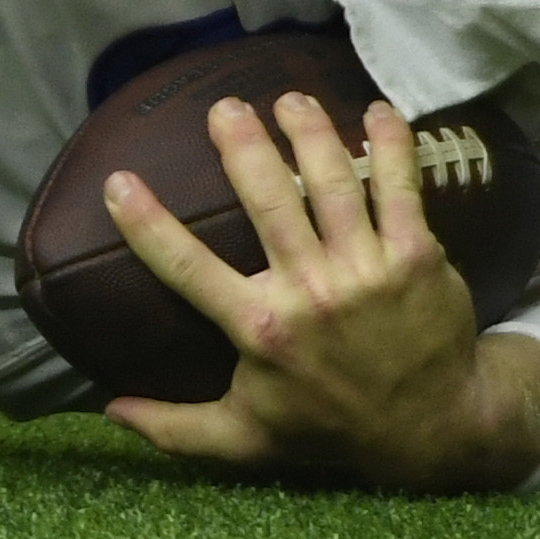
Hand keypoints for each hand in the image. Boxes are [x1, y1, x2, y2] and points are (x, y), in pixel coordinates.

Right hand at [101, 94, 539, 488]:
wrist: (430, 426)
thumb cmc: (329, 427)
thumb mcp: (244, 439)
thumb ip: (175, 427)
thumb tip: (109, 411)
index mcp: (260, 330)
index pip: (189, 269)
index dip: (148, 225)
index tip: (118, 181)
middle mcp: (309, 293)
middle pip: (269, 202)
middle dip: (244, 145)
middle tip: (224, 107)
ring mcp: (365, 269)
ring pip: (333, 182)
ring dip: (310, 131)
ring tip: (290, 99)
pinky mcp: (416, 255)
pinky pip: (401, 187)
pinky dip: (391, 145)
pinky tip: (377, 110)